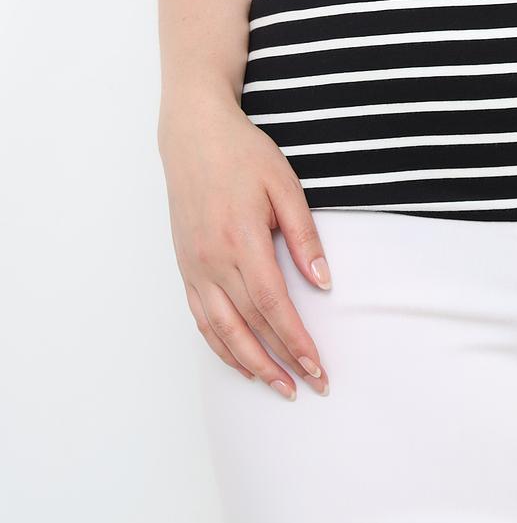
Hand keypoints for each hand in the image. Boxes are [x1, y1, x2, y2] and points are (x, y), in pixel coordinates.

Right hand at [158, 90, 332, 399]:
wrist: (193, 136)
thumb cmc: (242, 154)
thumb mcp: (284, 184)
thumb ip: (304, 236)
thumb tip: (324, 282)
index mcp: (241, 238)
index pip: (272, 304)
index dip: (295, 339)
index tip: (318, 365)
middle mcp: (213, 260)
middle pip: (248, 325)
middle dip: (280, 361)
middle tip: (310, 385)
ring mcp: (194, 267)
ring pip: (221, 331)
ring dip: (251, 364)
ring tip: (279, 386)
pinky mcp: (185, 268)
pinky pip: (202, 319)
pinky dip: (221, 346)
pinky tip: (242, 361)